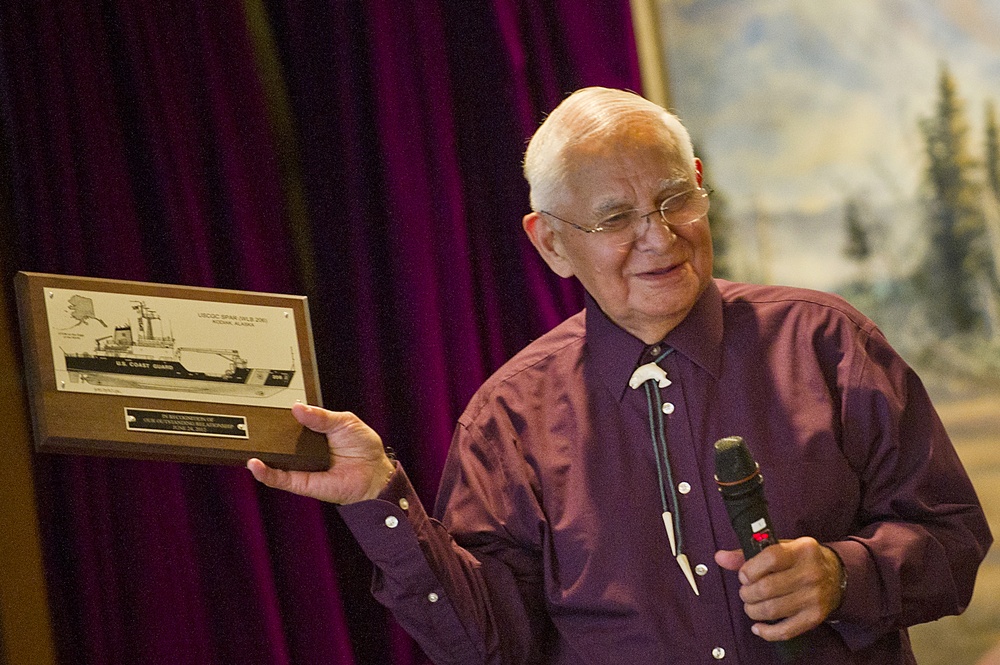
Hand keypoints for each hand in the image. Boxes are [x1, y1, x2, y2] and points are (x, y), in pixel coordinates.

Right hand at [247, 403, 394, 503]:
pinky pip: (280, 478)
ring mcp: (301, 466)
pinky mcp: (302, 482)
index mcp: (313, 432)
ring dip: (259, 453)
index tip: (262, 407)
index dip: (277, 417)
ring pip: (274, 460)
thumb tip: (298, 408)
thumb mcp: (344, 422)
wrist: (375, 473)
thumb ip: (320, 416)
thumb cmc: (363, 447)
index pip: (290, 423)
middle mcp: (303, 449)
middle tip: (250, 425)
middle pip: (278, 441)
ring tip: (246, 443)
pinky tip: (255, 465)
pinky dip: (266, 473)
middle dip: (263, 435)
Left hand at [714, 537, 843, 640]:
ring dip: (753, 610)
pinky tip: (758, 626)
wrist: (836, 575)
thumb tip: (720, 557)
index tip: (744, 575)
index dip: (749, 569)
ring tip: (751, 605)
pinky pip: (786, 630)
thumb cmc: (800, 560)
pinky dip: (766, 632)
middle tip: (746, 592)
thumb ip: (748, 554)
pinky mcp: (815, 617)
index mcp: (802, 550)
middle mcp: (811, 572)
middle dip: (747, 593)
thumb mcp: (779, 548)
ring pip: (772, 610)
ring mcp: (814, 596)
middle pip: (767, 587)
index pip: (770, 558)